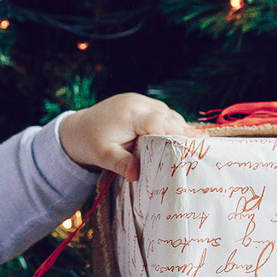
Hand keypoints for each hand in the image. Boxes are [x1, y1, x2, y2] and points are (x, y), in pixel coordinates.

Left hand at [59, 93, 187, 180]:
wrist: (77, 129)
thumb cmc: (90, 143)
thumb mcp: (103, 156)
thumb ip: (121, 163)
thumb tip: (135, 175)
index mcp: (130, 114)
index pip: (160, 122)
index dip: (179, 132)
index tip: (196, 145)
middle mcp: (137, 103)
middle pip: (168, 116)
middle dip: (183, 131)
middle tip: (199, 149)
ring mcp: (138, 100)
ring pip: (166, 112)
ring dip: (176, 127)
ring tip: (190, 146)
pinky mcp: (139, 102)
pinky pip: (160, 111)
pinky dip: (168, 123)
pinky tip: (174, 138)